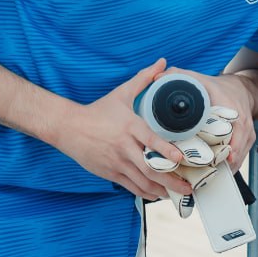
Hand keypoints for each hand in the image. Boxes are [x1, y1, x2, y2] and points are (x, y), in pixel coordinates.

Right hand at [52, 59, 193, 199]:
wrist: (68, 128)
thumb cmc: (98, 111)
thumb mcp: (121, 93)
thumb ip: (143, 79)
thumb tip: (161, 62)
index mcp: (129, 126)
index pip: (150, 140)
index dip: (166, 151)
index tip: (180, 158)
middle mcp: (124, 147)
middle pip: (150, 168)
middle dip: (171, 179)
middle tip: (189, 184)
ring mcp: (117, 162)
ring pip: (142, 181)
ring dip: (162, 189)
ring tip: (178, 193)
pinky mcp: (110, 173)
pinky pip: (131, 187)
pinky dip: (146, 193)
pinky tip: (158, 194)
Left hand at [160, 67, 257, 170]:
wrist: (239, 90)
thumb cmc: (215, 87)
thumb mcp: (199, 79)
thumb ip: (178, 76)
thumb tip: (157, 77)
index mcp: (231, 108)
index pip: (231, 129)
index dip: (225, 146)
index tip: (216, 158)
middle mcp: (241, 123)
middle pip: (235, 149)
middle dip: (221, 164)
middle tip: (204, 176)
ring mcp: (246, 134)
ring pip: (237, 157)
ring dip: (223, 170)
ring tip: (206, 181)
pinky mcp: (246, 143)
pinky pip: (238, 159)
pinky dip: (226, 169)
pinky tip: (213, 178)